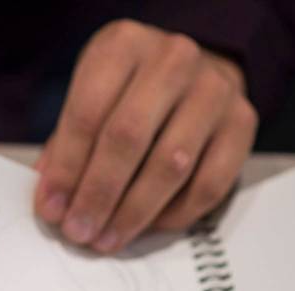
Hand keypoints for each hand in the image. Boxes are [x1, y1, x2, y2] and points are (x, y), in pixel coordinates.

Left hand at [34, 19, 257, 252]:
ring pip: (171, 165)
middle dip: (98, 194)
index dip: (66, 168)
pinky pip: (210, 183)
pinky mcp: (243, 123)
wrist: (191, 71)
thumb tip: (54, 203)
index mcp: (123, 47)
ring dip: (133, 212)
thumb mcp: (89, 98)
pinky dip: (175, 214)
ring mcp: (214, 90)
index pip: (88, 114)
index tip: (51, 208)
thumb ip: (67, 146)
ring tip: (106, 239)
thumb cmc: (126, 91)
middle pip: (128, 138)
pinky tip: (148, 227)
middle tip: (78, 230)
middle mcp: (173, 60)